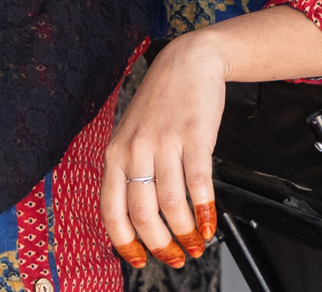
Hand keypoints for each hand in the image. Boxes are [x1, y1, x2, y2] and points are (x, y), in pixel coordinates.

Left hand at [99, 31, 223, 268]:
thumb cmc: (160, 102)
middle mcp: (135, 149)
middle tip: (175, 257)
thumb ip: (128, 170)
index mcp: (115, 153)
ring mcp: (164, 143)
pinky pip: (199, 184)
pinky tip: (210, 223)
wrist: (187, 62)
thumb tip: (133, 218)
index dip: (124, 242)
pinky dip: (205, 211)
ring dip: (185, 233)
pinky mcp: (194, 138)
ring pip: (171, 204)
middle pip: (142, 213)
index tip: (138, 259)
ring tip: (195, 244)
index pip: (111, 209)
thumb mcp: (130, 134)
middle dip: (160, 244)